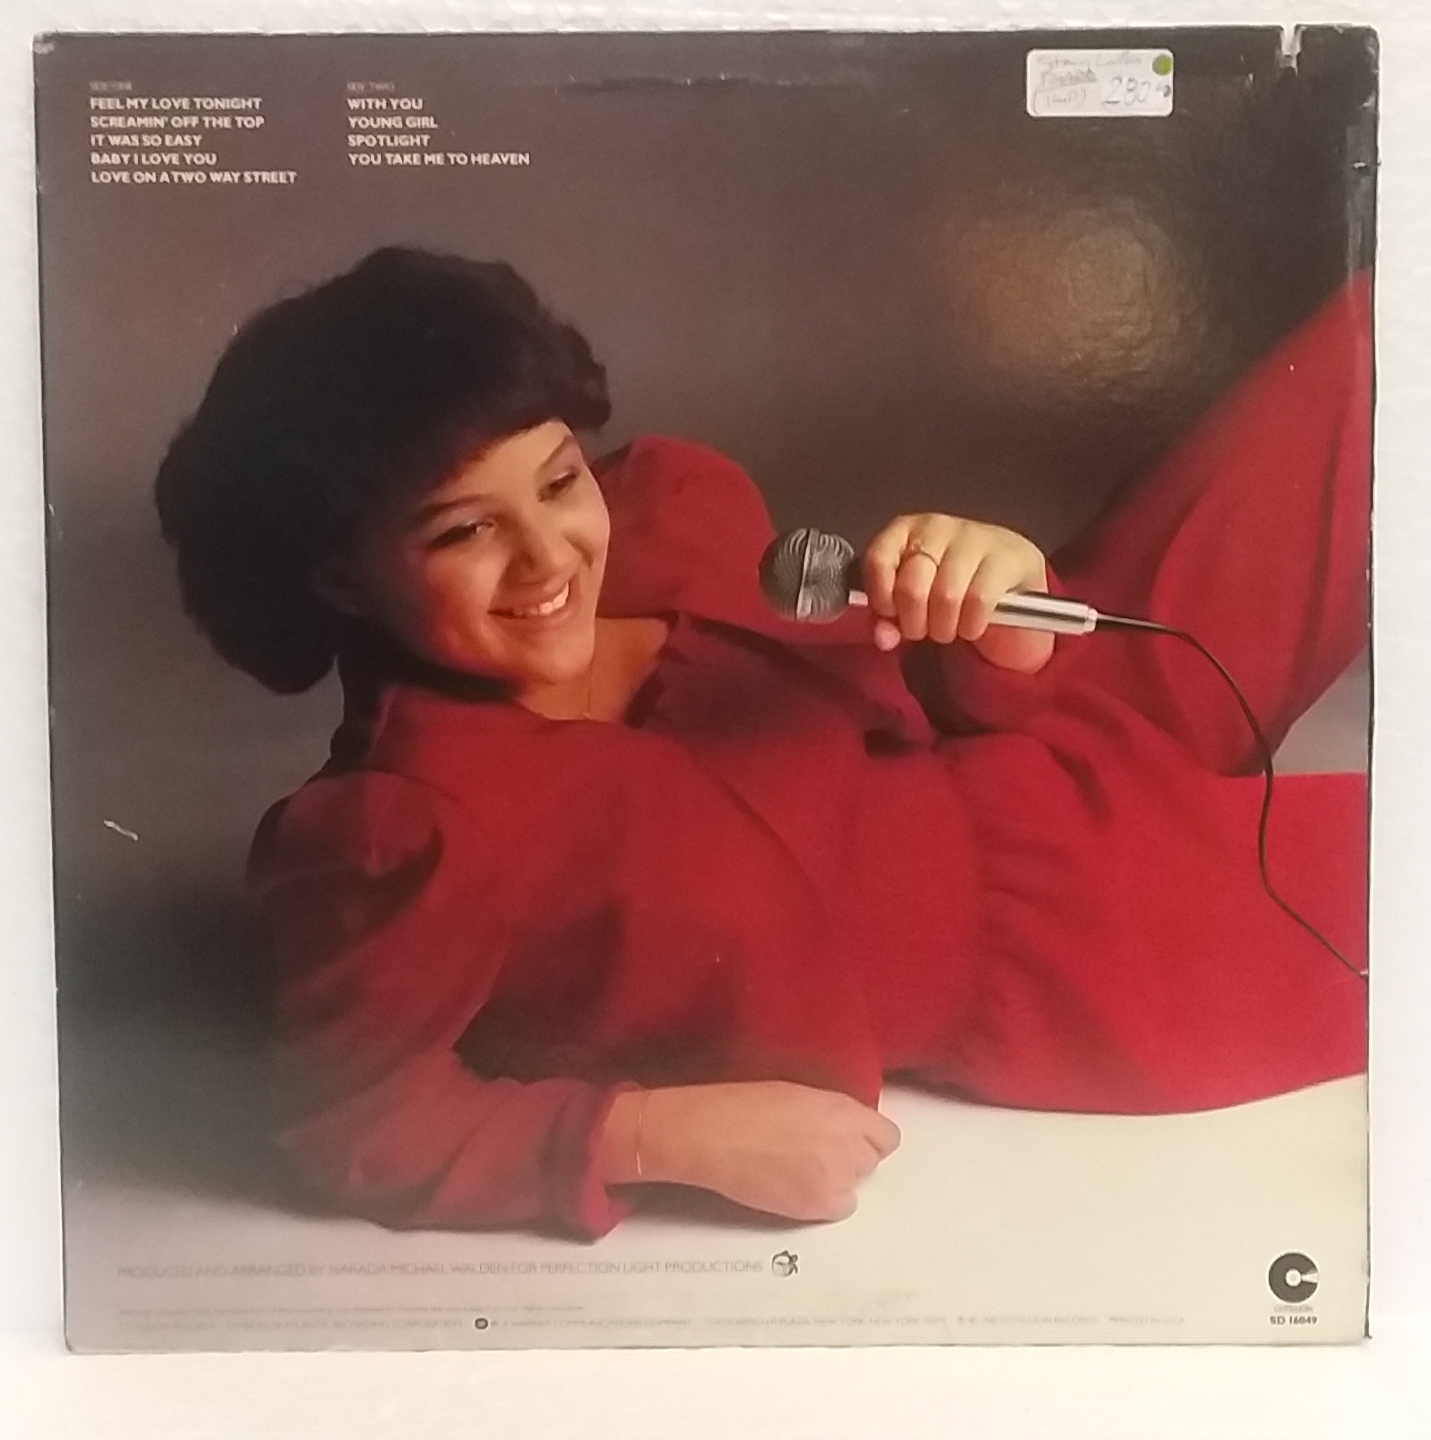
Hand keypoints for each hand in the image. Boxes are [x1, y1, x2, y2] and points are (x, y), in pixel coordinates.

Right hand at [599, 1081, 899, 1221]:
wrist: (712, 1133)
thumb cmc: (743, 1105)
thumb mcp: (799, 1095)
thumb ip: (831, 1114)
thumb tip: (843, 1130)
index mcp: (844, 1110)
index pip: (886, 1136)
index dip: (869, 1141)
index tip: (853, 1143)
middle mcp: (848, 1144)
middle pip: (871, 1162)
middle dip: (851, 1160)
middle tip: (818, 1156)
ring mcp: (836, 1177)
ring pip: (854, 1186)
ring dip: (835, 1181)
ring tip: (798, 1171)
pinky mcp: (818, 1205)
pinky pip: (838, 1209)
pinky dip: (821, 1204)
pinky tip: (793, 1189)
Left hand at [862, 512, 1053, 673]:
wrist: (1012, 584)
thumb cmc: (951, 590)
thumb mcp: (911, 603)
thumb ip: (887, 619)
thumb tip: (883, 637)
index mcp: (904, 530)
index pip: (878, 560)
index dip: (882, 599)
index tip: (893, 615)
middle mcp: (936, 527)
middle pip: (911, 587)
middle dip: (915, 623)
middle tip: (925, 629)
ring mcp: (973, 538)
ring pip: (945, 597)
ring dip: (944, 628)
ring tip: (950, 628)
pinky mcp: (1006, 558)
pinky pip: (978, 602)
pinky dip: (972, 625)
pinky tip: (973, 625)